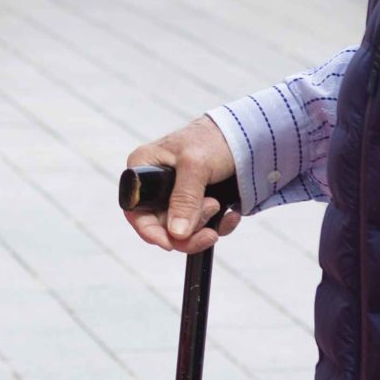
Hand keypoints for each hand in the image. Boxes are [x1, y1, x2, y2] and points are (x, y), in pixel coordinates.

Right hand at [119, 117, 242, 254]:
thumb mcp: (195, 166)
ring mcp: (175, 198)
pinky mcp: (195, 205)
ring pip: (182, 231)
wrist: (243, 136)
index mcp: (142, 170)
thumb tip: (176, 234)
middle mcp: (154, 187)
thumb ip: (184, 199)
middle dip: (188, 228)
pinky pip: (201, 228)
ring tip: (219, 204)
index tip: (170, 243)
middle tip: (211, 212)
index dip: (150, 231)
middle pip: (161, 226)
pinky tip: (231, 214)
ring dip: (204, 225)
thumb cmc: (212, 139)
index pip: (136, 211)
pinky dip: (218, 226)